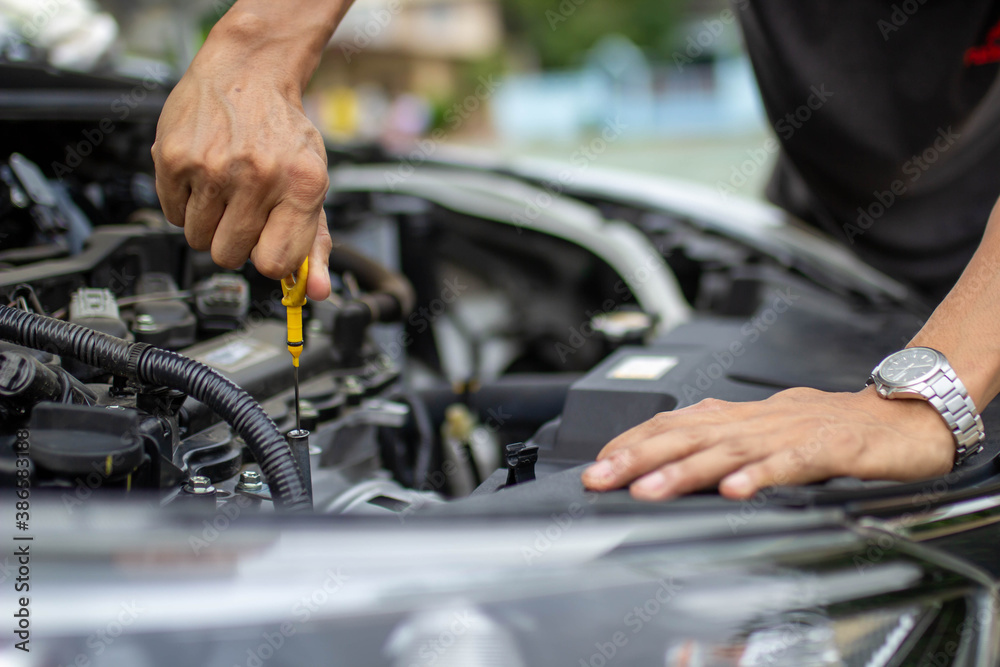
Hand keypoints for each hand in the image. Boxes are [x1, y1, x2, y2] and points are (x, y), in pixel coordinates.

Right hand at [152, 14, 331, 299]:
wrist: (247, 72)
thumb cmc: (283, 132)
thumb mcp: (312, 183)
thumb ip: (315, 243)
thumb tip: (316, 292)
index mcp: (302, 185)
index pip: (275, 263)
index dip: (269, 260)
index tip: (267, 247)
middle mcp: (258, 175)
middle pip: (230, 257)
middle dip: (236, 242)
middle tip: (244, 210)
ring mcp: (212, 167)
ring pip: (198, 241)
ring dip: (209, 224)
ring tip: (224, 190)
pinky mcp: (174, 159)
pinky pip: (173, 216)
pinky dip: (186, 205)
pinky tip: (203, 177)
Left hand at [581, 386, 955, 500]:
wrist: (897, 415)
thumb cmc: (826, 425)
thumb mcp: (760, 432)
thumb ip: (717, 445)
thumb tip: (662, 463)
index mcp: (736, 417)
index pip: (672, 424)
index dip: (631, 442)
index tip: (596, 465)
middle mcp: (753, 421)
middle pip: (688, 436)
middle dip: (639, 457)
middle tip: (602, 476)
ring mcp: (788, 434)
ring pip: (728, 451)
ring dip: (685, 470)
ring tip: (649, 488)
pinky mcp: (826, 449)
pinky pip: (788, 464)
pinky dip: (759, 476)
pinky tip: (735, 491)